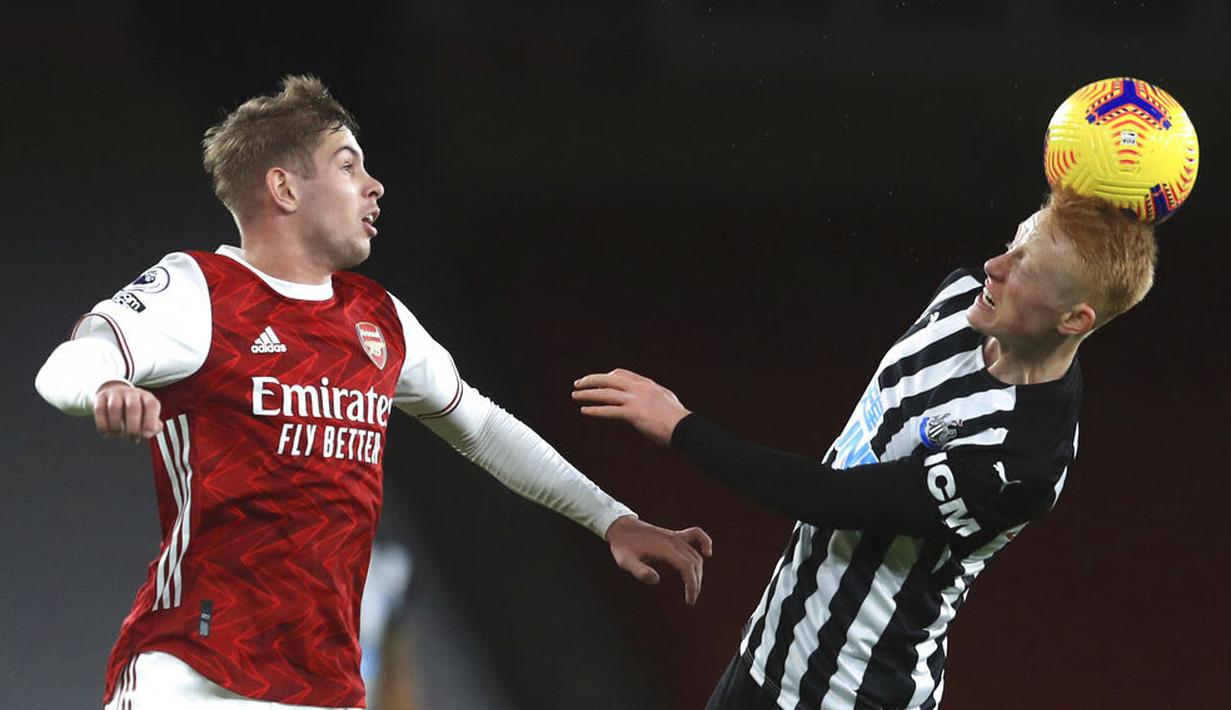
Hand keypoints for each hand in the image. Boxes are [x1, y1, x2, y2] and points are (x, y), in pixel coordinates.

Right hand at [94, 381, 162, 442]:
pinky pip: (99, 410)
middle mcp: (132, 393)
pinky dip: (103, 425)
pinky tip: (107, 433)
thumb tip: (151, 432)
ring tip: (118, 435)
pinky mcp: (101, 397)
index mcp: (147, 397)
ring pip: (114, 408)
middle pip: (133, 407)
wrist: (116, 394)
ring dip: (116, 426)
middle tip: (132, 438)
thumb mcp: (148, 416)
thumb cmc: (136, 410)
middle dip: (133, 427)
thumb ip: (154, 426)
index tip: (146, 435)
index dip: (150, 421)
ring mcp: (116, 393)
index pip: (151, 405)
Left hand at [572, 368, 690, 445]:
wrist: (684, 428)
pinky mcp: (633, 414)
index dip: (606, 377)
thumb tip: (649, 401)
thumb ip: (654, 397)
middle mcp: (639, 388)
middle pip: (609, 379)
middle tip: (578, 383)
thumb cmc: (678, 420)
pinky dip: (595, 410)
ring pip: (606, 393)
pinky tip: (585, 411)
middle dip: (591, 380)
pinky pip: (609, 410)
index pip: (621, 374)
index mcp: (647, 384)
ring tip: (575, 396)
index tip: (597, 381)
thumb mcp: (665, 401)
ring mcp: (636, 400)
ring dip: (588, 394)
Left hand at [605, 515, 712, 604]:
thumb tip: (656, 580)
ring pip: (695, 554)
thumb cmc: (622, 547)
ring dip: (698, 572)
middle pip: (694, 562)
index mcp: (663, 548)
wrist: (621, 528)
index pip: (686, 566)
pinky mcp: (674, 535)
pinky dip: (704, 542)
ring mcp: (675, 536)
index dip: (692, 584)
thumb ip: (640, 571)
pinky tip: (707, 553)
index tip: (690, 600)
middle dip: (696, 582)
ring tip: (693, 588)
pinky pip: (695, 535)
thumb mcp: (625, 561)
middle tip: (691, 599)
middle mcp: (673, 540)